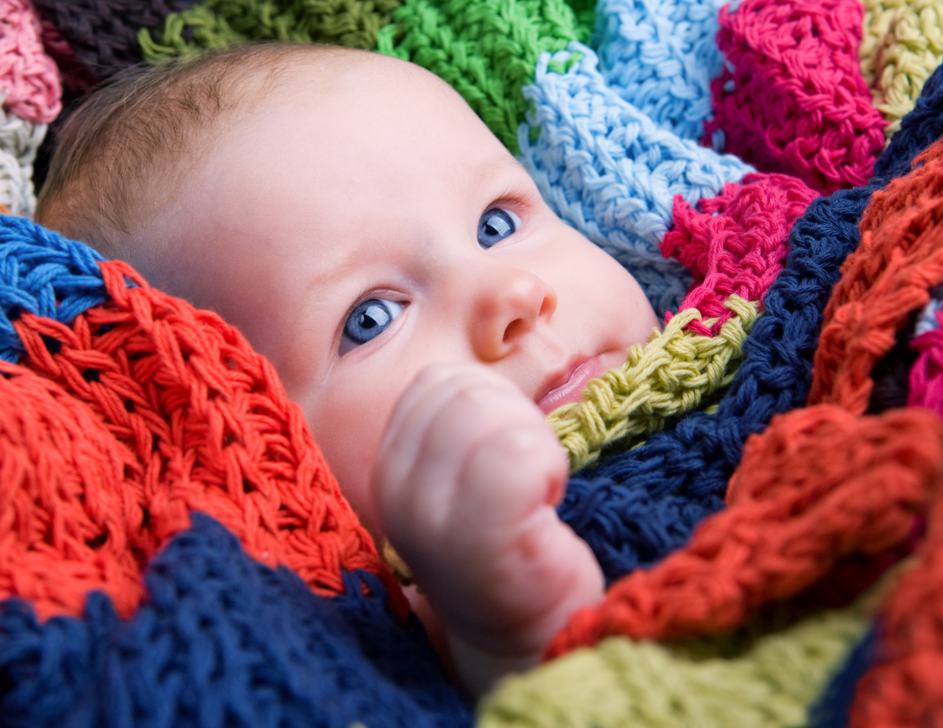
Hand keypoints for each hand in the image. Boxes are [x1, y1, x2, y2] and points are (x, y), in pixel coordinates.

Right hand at [373, 363, 603, 694]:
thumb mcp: (480, 458)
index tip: (513, 453)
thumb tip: (523, 309)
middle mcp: (395, 489)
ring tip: (539, 493)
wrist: (535, 635)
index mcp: (394, 461)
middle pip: (461, 390)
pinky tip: (548, 504)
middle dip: (515, 415)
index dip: (492, 401)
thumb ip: (479, 403)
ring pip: (486, 413)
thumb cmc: (519, 534)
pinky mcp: (478, 546)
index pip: (439, 381)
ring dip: (535, 442)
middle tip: (532, 475)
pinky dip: (548, 466)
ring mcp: (430, 521)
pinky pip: (518, 453)